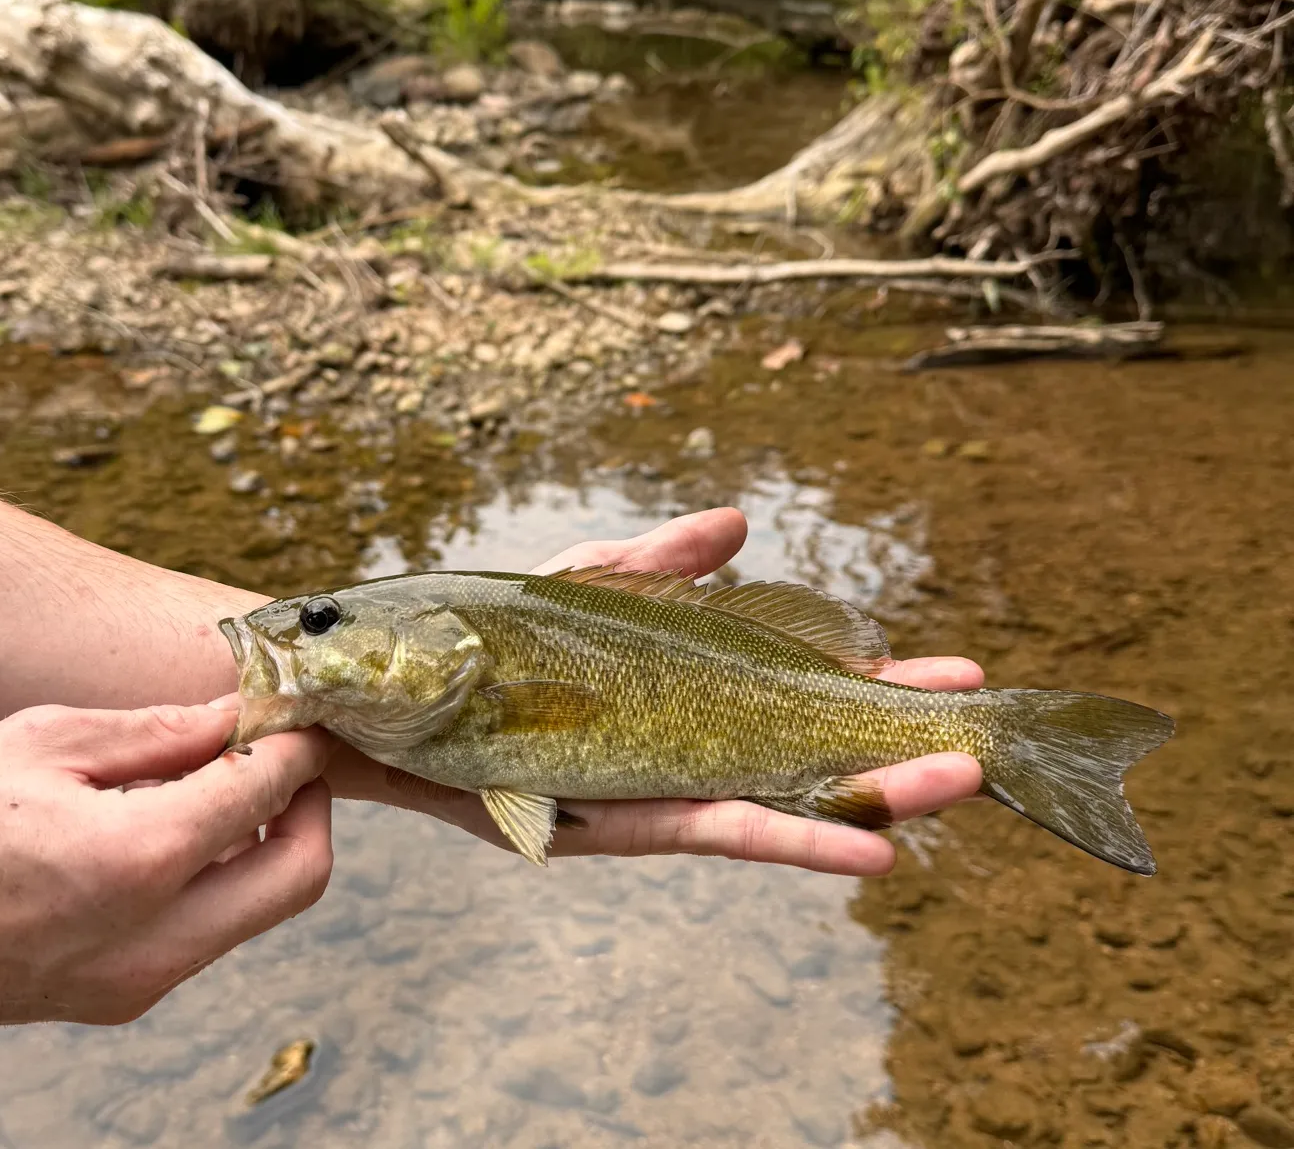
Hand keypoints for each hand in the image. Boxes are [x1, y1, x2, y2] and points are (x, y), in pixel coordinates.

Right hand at [0, 702, 330, 1050]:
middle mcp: (150, 942)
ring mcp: (134, 985)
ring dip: (267, 841)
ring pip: (257, 910)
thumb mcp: (39, 741)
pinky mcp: (111, 1001)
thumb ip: (157, 731)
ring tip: (225, 776)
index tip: (301, 709)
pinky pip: (204, 934)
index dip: (300, 742)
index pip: (270, 792)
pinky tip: (178, 826)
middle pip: (300, 876)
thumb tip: (238, 713)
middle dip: (310, 803)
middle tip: (284, 749)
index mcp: (134, 862)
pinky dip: (219, 877)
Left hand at [325, 507, 983, 874]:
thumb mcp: (581, 585)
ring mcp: (650, 791)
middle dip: (895, 753)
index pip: (796, 702)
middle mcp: (676, 755)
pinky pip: (711, 830)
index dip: (870, 696)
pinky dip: (790, 836)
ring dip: (870, 799)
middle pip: (804, 761)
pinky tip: (865, 846)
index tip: (951, 681)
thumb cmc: (482, 637)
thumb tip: (740, 523)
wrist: (382, 685)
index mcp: (679, 700)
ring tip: (956, 786)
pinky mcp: (607, 820)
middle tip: (988, 747)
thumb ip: (660, 560)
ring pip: (780, 802)